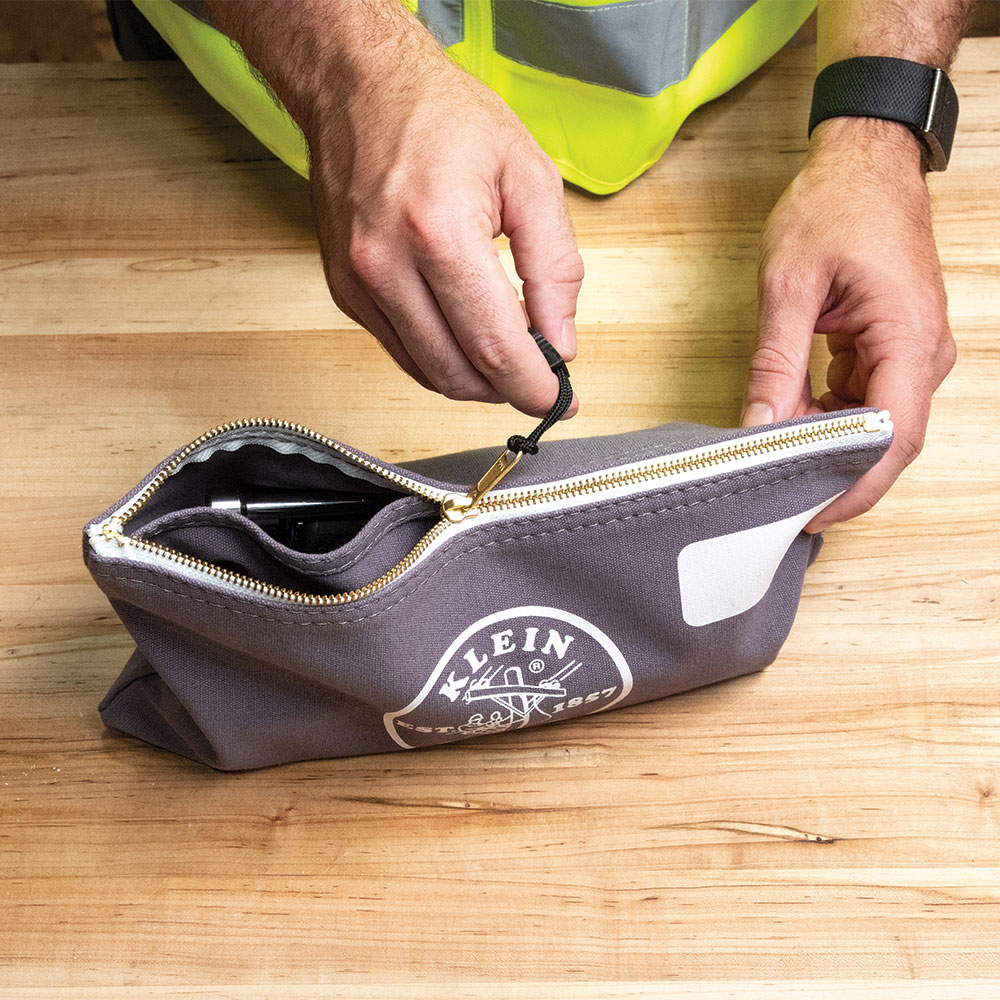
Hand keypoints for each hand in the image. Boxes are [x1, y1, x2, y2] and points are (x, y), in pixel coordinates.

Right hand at [301, 15, 582, 416]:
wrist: (359, 86)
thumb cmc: (442, 116)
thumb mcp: (529, 177)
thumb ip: (555, 267)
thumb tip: (560, 341)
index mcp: (439, 232)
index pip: (495, 347)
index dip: (534, 386)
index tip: (559, 399)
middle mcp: (387, 265)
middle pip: (459, 373)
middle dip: (508, 387)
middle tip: (539, 375)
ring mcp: (359, 284)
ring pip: (428, 373)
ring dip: (475, 380)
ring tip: (507, 355)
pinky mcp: (345, 291)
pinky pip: (402, 352)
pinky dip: (441, 358)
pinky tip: (466, 334)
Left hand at [742, 117, 955, 531]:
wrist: (864, 161)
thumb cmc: (836, 205)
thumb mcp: (789, 286)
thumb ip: (774, 364)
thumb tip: (757, 425)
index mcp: (908, 337)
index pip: (890, 438)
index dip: (850, 485)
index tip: (808, 513)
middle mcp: (923, 353)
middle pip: (886, 443)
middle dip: (835, 476)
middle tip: (781, 500)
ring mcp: (912, 353)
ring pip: (873, 426)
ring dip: (826, 446)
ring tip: (775, 460)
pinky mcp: (893, 349)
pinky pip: (864, 401)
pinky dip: (827, 419)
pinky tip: (789, 422)